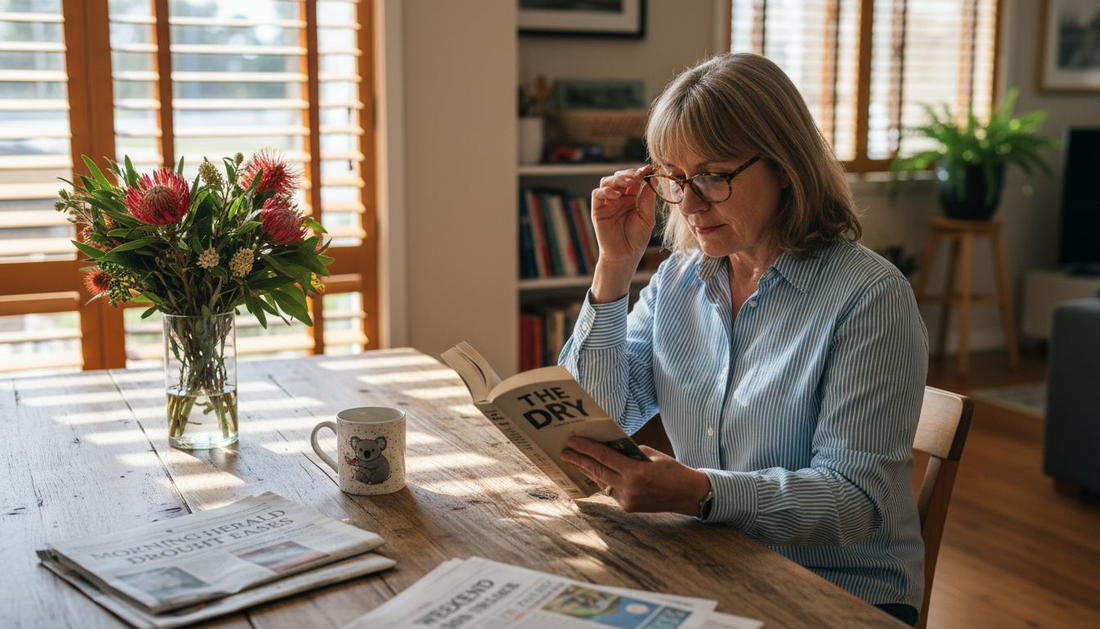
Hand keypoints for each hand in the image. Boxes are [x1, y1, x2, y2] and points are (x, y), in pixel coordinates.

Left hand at [561, 437, 710, 514]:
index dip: (586, 448)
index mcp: (635, 472)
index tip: (572, 441)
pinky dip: (603, 480)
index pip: (604, 457)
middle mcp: (629, 488)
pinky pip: (611, 490)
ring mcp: (627, 501)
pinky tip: (594, 472)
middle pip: (597, 471)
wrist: (688, 494)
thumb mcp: (651, 454)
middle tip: (564, 452)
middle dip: (579, 460)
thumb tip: (608, 448)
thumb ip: (628, 452)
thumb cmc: (671, 470)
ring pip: (602, 482)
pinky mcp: (628, 508)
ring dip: (588, 471)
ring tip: (574, 460)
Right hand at [590, 165, 655, 267]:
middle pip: (619, 177)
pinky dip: (605, 190)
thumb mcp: (647, 218)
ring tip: (628, 182)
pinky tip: (616, 194)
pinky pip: (597, 194)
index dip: (640, 173)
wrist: (625, 257)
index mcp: (630, 199)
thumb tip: (651, 181)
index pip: (633, 180)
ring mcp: (607, 204)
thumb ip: (647, 200)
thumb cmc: (636, 240)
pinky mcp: (598, 210)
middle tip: (638, 175)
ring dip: (617, 179)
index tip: (649, 169)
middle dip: (628, 173)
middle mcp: (618, 199)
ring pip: (607, 182)